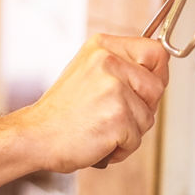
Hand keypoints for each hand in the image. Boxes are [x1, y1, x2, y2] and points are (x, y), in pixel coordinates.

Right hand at [13, 33, 169, 172]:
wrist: (36, 135)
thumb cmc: (62, 112)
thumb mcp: (90, 72)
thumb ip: (122, 68)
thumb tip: (158, 74)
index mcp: (103, 46)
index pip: (156, 51)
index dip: (158, 75)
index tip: (146, 89)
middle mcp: (109, 62)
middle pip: (157, 87)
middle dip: (143, 108)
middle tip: (113, 113)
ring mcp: (114, 89)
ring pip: (149, 117)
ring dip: (130, 131)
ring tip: (102, 127)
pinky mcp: (118, 116)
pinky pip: (137, 139)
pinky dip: (121, 148)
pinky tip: (100, 140)